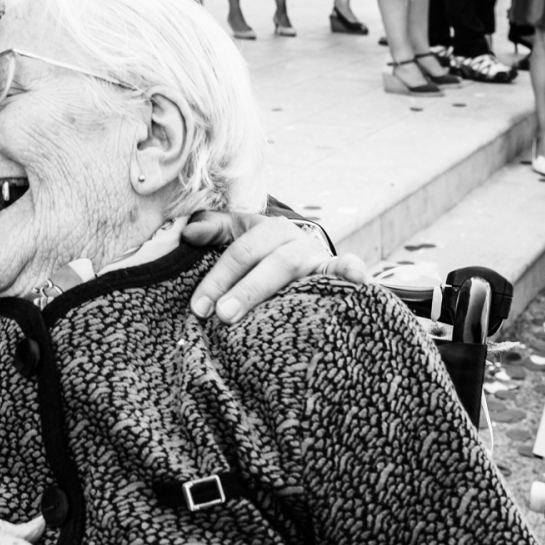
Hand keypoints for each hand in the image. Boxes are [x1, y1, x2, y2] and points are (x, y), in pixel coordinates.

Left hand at [183, 213, 368, 322]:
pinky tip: (357, 278)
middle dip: (241, 287)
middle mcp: (291, 238)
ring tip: (244, 312)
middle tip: (221, 315)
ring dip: (265, 286)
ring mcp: (315, 255)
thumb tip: (187, 231)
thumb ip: (214, 231)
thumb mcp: (241, 239)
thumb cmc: (266, 257)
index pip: (238, 249)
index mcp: (265, 229)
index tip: (199, 309)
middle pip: (263, 258)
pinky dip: (351, 269)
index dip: (216, 278)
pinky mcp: (337, 272)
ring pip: (291, 263)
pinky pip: (345, 267)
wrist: (311, 264)